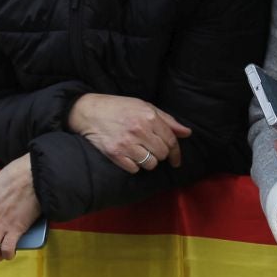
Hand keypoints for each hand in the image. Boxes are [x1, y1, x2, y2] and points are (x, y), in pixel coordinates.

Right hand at [67, 93, 190, 172]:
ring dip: (148, 161)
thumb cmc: (119, 107)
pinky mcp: (114, 154)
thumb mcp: (144, 106)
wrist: (89, 111)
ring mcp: (126, 143)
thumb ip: (167, 120)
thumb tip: (187, 133)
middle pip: (162, 154)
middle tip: (152, 150)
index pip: (171, 141)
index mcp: (149, 117)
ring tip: (141, 153)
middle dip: (160, 155)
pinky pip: (134, 169)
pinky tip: (129, 156)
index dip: (176, 153)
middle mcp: (139, 130)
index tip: (176, 161)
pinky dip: (134, 166)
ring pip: (150, 164)